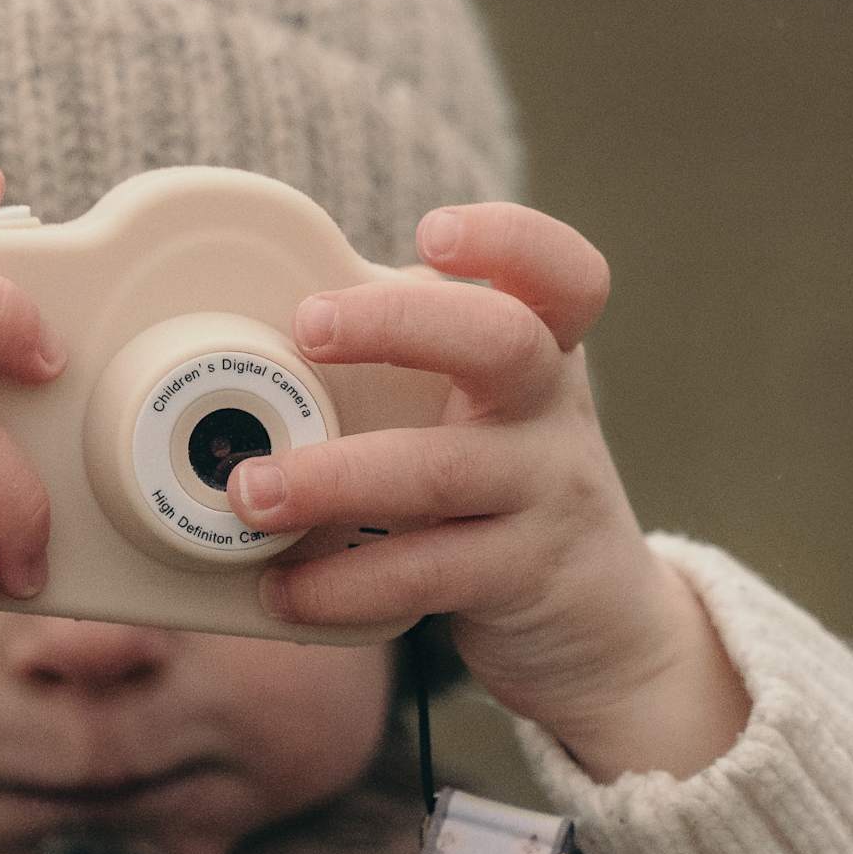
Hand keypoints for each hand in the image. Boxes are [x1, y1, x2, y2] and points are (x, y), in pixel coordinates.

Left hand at [227, 202, 748, 781]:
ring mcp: (546, 495)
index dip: (508, 239)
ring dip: (333, 476)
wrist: (602, 621)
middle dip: (397, 324)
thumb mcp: (486, 414)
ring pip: (443, 470)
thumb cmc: (504, 492)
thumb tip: (260, 333)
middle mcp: (553, 413)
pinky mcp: (521, 578)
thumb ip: (412, 364)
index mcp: (543, 354)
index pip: (562, 274)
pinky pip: (426, 574)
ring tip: (250, 492)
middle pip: (502, 342)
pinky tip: (284, 588)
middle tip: (307, 327)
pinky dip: (344, 584)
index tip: (431, 232)